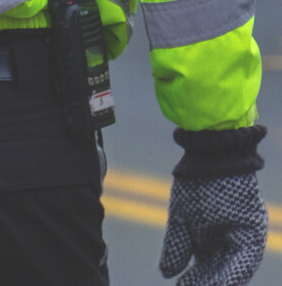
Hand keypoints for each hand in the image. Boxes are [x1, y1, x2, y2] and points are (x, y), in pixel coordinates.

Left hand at [159, 126, 268, 285]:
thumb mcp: (186, 213)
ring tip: (180, 284)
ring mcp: (234, 230)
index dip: (214, 284)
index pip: (234, 272)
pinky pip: (210, 246)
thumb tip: (168, 274)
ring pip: (217, 260)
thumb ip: (178, 244)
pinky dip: (197, 256)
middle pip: (225, 269)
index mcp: (249, 237)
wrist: (210, 146)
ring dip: (201, 273)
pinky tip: (180, 269)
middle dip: (205, 280)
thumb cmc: (203, 179)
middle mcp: (246, 237)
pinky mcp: (221, 223)